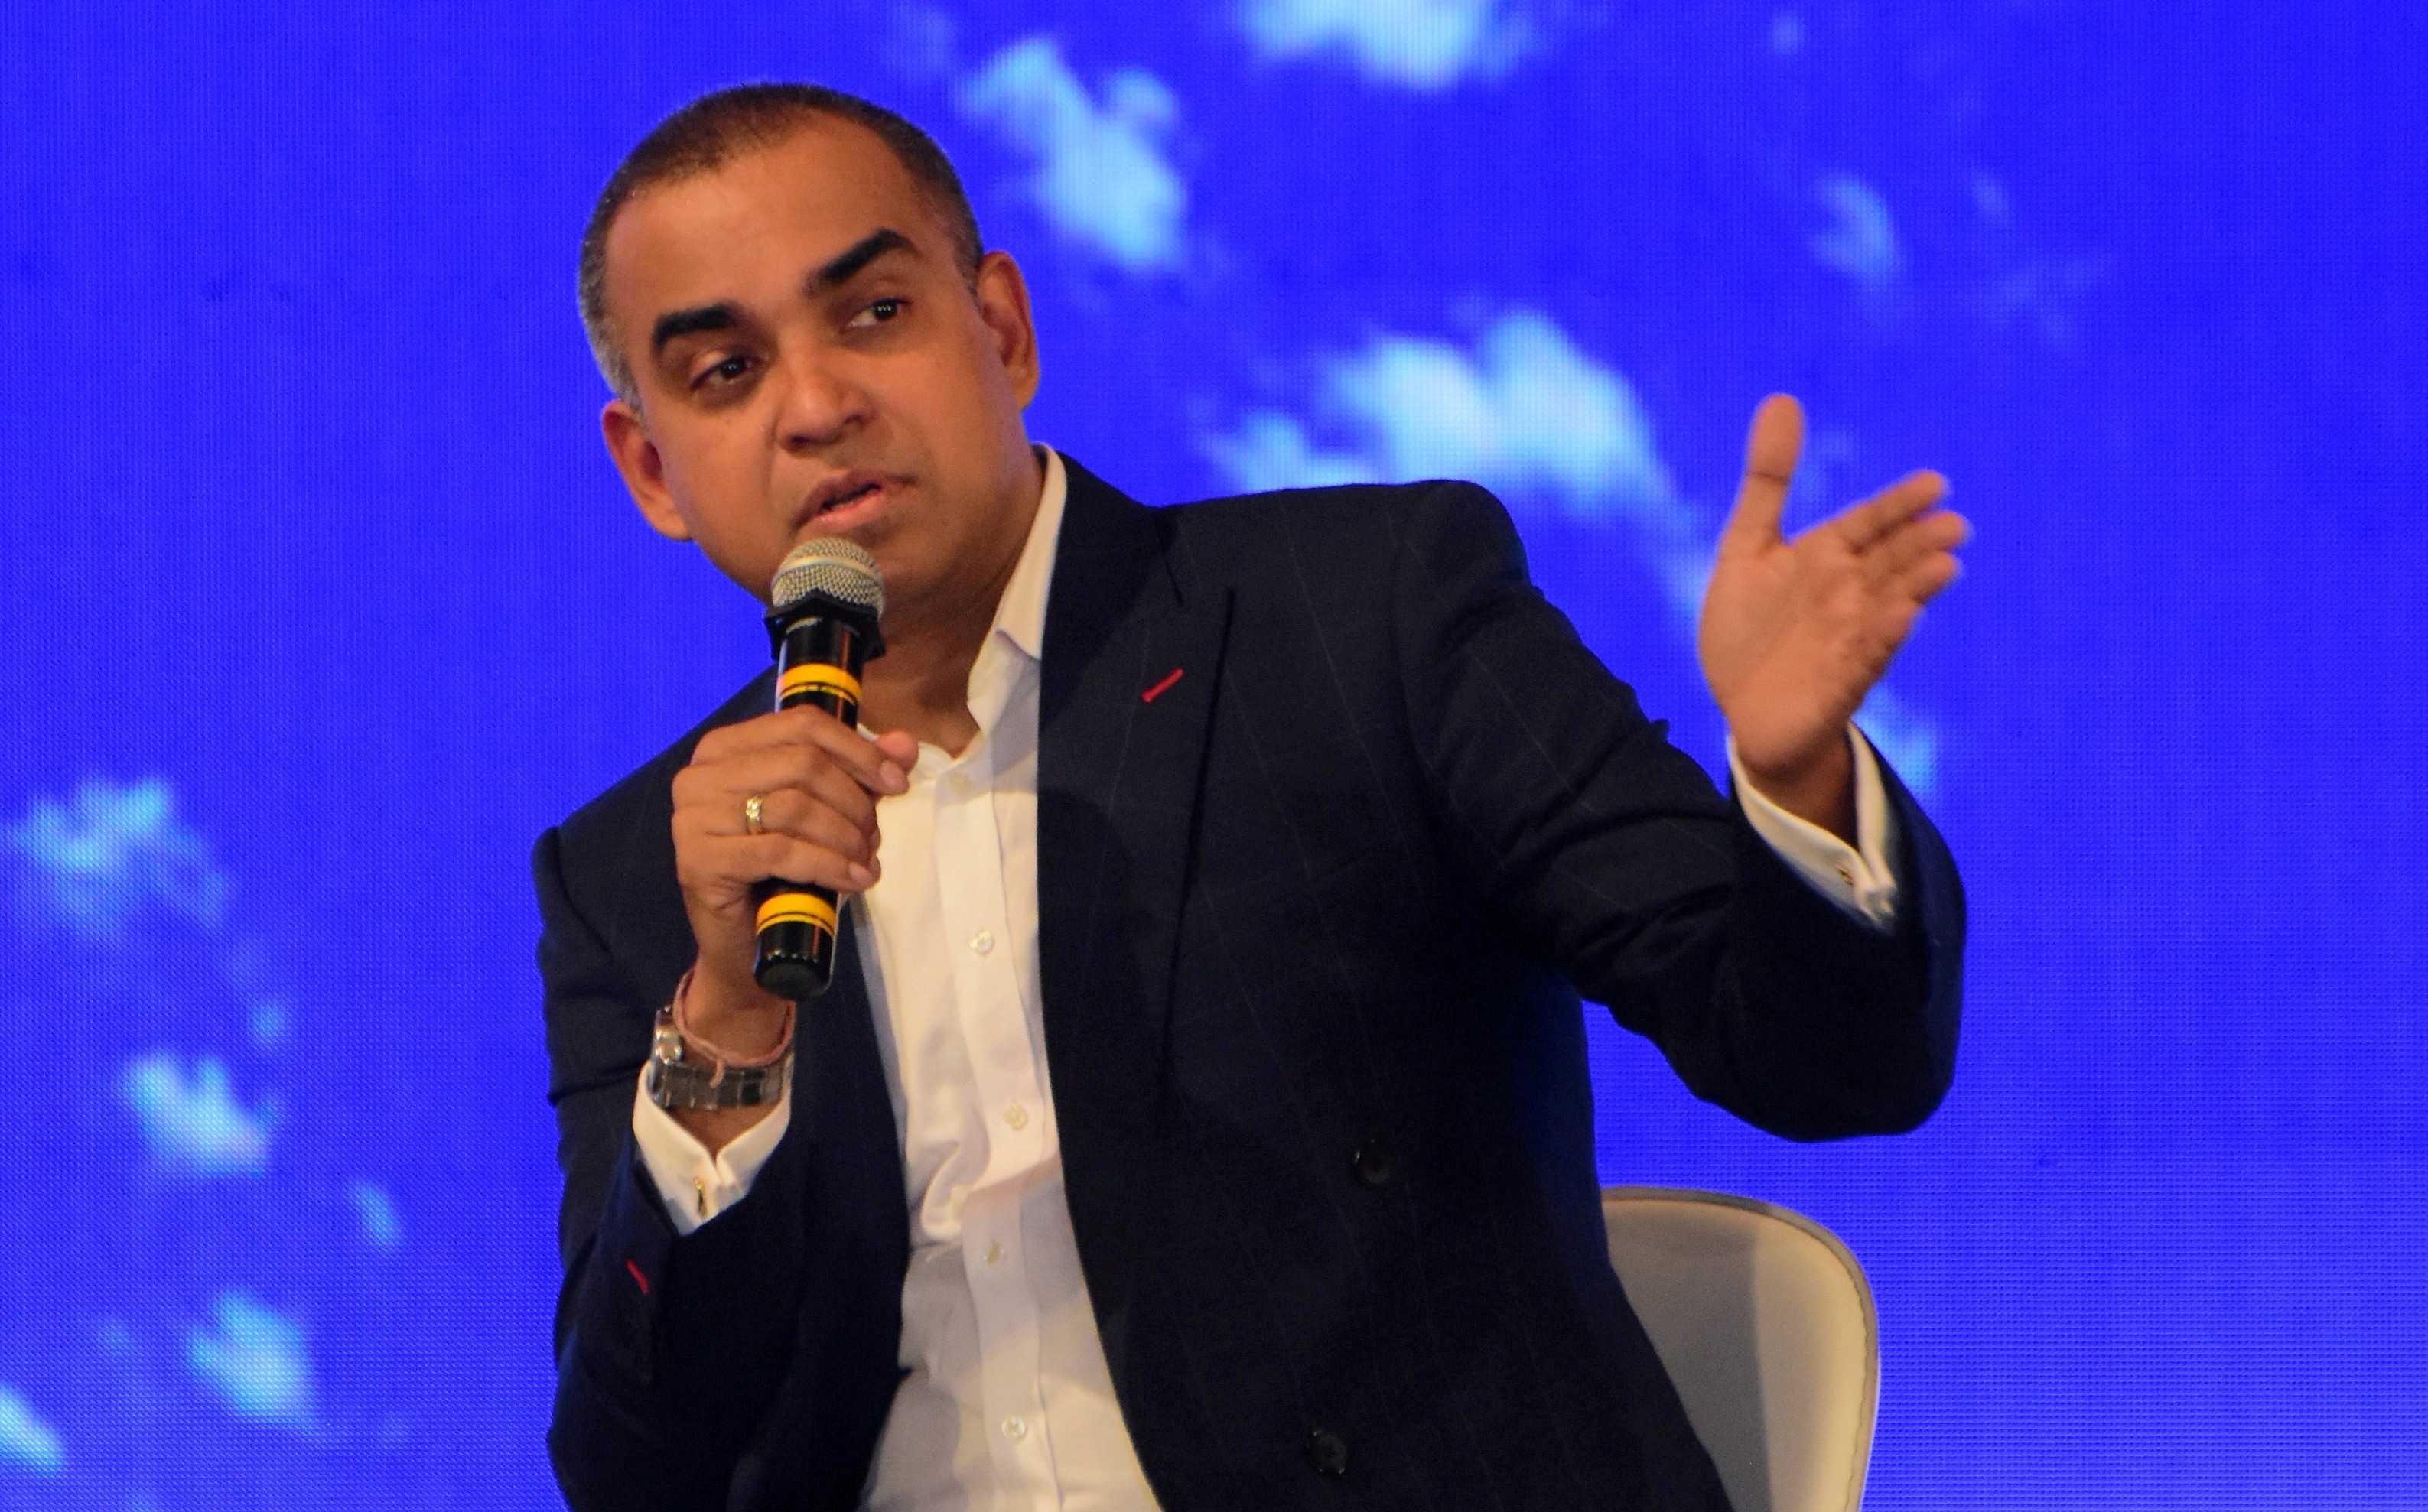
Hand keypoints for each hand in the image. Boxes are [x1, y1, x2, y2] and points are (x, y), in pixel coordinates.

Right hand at [670, 705, 916, 1053]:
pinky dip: (827, 865)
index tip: (896, 782)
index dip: (858, 750)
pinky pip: (779, 851)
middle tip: (874, 836)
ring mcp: (692, 818)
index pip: (802, 724)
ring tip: (866, 860)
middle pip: (803, 764)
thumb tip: (905, 745)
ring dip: (845, 835)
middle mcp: (700, 775)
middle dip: (853, 801)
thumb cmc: (781, 871)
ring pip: (793, 807)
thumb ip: (859, 773)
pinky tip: (854, 880)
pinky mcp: (699, 862)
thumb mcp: (825, 812)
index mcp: (725, 748)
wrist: (745, 944)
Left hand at [1698, 394, 1967, 833]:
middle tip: (1954, 524)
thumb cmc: (1750, 627)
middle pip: (1889, 562)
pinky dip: (1883, 638)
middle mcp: (1847, 594)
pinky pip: (1865, 657)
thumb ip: (1768, 479)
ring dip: (1915, 588)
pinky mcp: (1839, 682)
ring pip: (1888, 607)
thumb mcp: (1747, 545)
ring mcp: (1848, 638)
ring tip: (1944, 566)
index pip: (1868, 524)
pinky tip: (1902, 618)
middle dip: (1919, 545)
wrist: (1744, 710)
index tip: (1935, 483)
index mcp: (1826, 558)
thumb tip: (1782, 398)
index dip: (1898, 506)